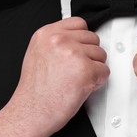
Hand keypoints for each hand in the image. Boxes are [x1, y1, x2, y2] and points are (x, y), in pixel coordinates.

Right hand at [9, 17, 108, 135]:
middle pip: (93, 38)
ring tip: (76, 79)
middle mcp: (60, 40)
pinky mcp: (86, 70)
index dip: (82, 39)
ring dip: (94, 68)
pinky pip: (105, 71)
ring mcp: (74, 54)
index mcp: (47, 33)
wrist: (30, 113)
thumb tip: (76, 38)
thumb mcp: (38, 53)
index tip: (78, 50)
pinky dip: (98, 81)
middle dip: (89, 54)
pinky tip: (82, 86)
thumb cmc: (35, 90)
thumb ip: (56, 42)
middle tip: (76, 70)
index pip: (80, 23)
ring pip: (101, 54)